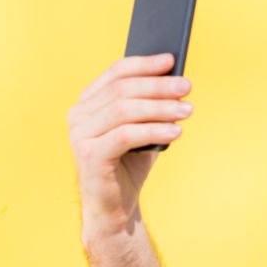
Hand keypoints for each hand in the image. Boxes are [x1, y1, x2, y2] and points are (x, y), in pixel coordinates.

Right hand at [67, 53, 192, 241]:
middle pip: (122, 90)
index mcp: (89, 102)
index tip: (171, 60)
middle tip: (186, 87)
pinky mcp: (88, 155)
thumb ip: (151, 106)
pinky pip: (125, 136)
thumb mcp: (143, 129)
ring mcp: (80, 134)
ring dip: (160, 108)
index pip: (116, 72)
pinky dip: (154, 130)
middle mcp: (79, 114)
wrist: (116, 206)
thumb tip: (177, 83)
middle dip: (158, 86)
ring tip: (187, 110)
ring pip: (124, 111)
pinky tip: (176, 132)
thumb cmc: (130, 164)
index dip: (144, 64)